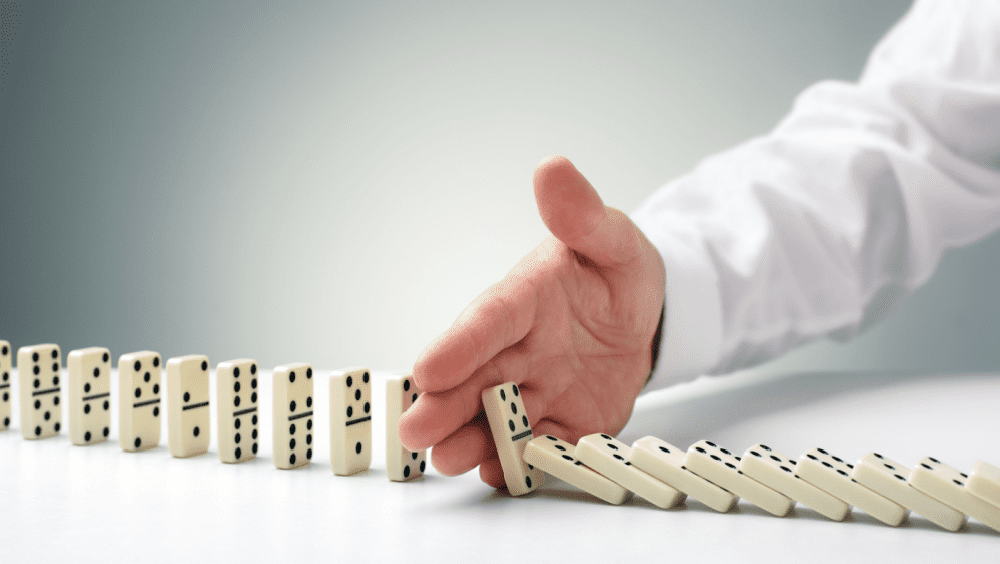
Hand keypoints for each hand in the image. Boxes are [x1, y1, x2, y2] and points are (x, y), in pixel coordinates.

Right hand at [398, 156, 665, 487]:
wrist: (646, 318)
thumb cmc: (618, 270)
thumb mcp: (611, 238)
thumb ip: (582, 215)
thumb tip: (552, 168)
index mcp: (524, 298)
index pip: (489, 319)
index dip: (459, 343)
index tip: (426, 368)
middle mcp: (519, 347)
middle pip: (477, 376)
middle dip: (445, 404)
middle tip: (413, 430)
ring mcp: (538, 388)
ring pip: (498, 416)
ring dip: (472, 438)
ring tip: (449, 459)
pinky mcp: (562, 421)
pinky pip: (540, 444)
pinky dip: (522, 461)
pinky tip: (502, 476)